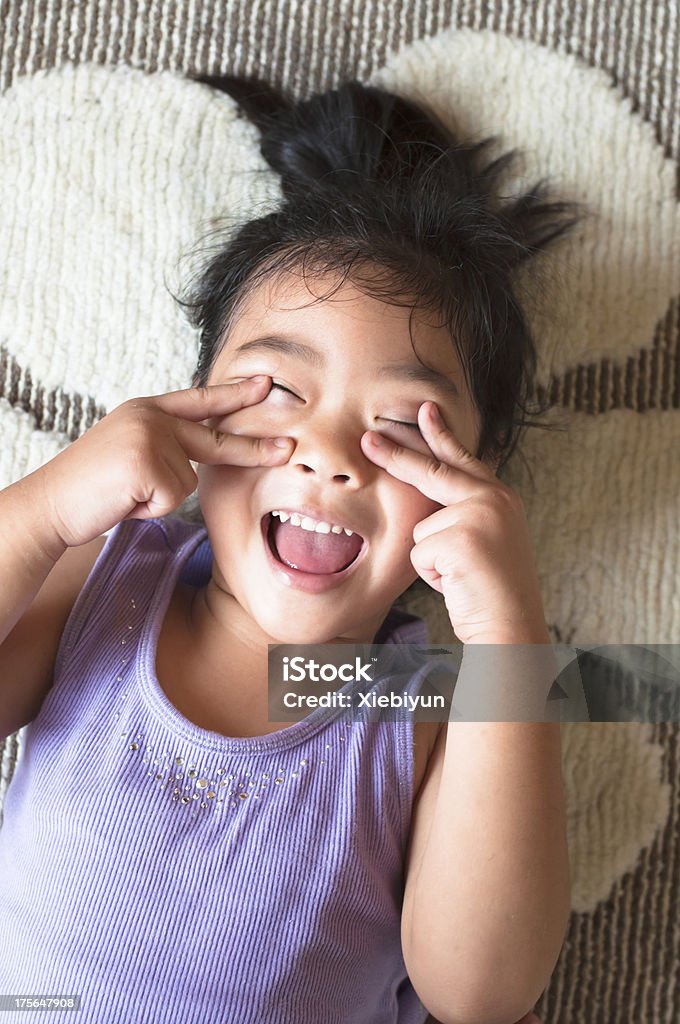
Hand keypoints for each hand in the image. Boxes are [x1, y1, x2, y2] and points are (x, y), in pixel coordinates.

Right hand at [32, 376, 293, 547]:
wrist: (50, 503)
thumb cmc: (92, 487)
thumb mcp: (130, 452)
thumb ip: (165, 444)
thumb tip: (200, 455)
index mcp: (146, 409)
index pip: (199, 399)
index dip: (234, 394)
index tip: (267, 385)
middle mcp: (150, 416)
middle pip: (215, 435)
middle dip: (254, 447)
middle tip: (289, 448)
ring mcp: (148, 436)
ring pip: (188, 480)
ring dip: (159, 497)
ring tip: (126, 494)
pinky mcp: (146, 463)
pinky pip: (171, 497)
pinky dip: (150, 508)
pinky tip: (123, 500)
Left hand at [362, 400, 548, 644]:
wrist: (511, 626)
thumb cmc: (492, 593)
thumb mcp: (484, 543)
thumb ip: (464, 515)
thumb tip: (429, 504)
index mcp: (500, 498)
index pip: (463, 460)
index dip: (441, 435)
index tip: (424, 409)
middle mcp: (494, 499)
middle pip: (432, 473)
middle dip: (396, 455)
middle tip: (366, 437)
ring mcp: (478, 515)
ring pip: (420, 529)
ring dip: (431, 559)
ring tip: (461, 577)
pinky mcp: (460, 538)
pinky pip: (419, 553)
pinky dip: (431, 575)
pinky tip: (457, 583)